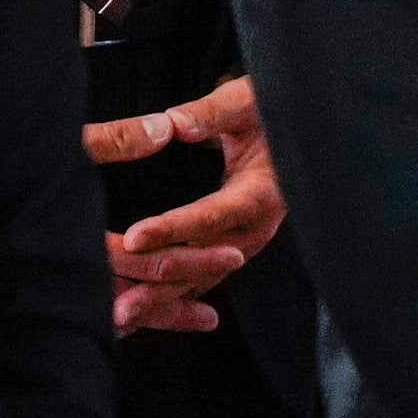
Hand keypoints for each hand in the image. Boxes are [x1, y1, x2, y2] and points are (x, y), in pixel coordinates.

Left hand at [91, 74, 282, 336]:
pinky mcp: (232, 246)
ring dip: (162, 300)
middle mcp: (258, 224)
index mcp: (266, 189)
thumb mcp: (246, 100)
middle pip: (207, 261)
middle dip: (162, 285)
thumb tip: (175, 125)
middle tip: (121, 306)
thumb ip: (212, 112)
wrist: (296, 127)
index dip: (174, 228)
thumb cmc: (268, 107)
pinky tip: (139, 313)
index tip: (134, 239)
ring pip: (202, 277)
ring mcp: (246, 241)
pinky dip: (171, 297)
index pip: (216, 214)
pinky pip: (202, 278)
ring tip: (121, 317)